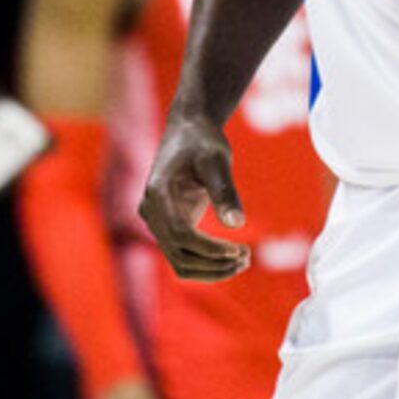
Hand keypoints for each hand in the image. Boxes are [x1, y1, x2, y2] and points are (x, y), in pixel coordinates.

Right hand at [138, 111, 251, 282]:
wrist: (189, 129)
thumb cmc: (202, 141)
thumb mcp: (216, 160)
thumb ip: (224, 191)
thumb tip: (237, 224)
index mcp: (158, 194)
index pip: (180, 234)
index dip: (209, 248)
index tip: (238, 250)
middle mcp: (152, 212)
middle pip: (178, 254)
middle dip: (213, 264)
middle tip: (247, 259)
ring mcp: (158, 222)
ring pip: (179, 261)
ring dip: (210, 269)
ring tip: (244, 262)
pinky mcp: (170, 226)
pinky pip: (184, 254)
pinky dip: (207, 262)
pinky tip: (233, 258)